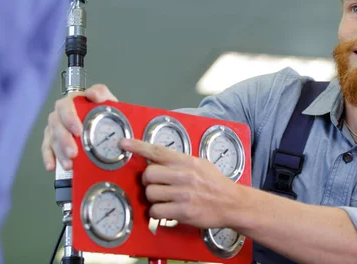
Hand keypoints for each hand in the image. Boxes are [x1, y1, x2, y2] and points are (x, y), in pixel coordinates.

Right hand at [41, 84, 117, 170]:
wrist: (103, 119)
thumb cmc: (101, 108)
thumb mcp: (105, 99)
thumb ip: (100, 93)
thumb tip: (93, 94)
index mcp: (71, 102)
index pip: (65, 107)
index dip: (69, 118)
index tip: (77, 131)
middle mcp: (60, 114)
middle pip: (57, 125)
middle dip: (64, 140)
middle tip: (73, 152)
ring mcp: (55, 127)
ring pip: (52, 139)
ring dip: (59, 152)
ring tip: (69, 164)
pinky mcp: (52, 140)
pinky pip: (47, 148)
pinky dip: (49, 158)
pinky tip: (53, 166)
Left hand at [121, 139, 241, 229]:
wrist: (233, 203)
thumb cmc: (216, 184)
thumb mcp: (200, 164)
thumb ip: (180, 161)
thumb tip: (157, 159)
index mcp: (187, 161)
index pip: (158, 151)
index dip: (138, 146)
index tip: (123, 143)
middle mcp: (184, 176)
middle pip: (148, 174)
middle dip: (147, 181)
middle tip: (155, 184)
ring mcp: (183, 194)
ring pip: (150, 193)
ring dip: (152, 198)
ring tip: (164, 199)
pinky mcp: (183, 212)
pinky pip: (156, 211)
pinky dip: (157, 212)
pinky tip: (166, 210)